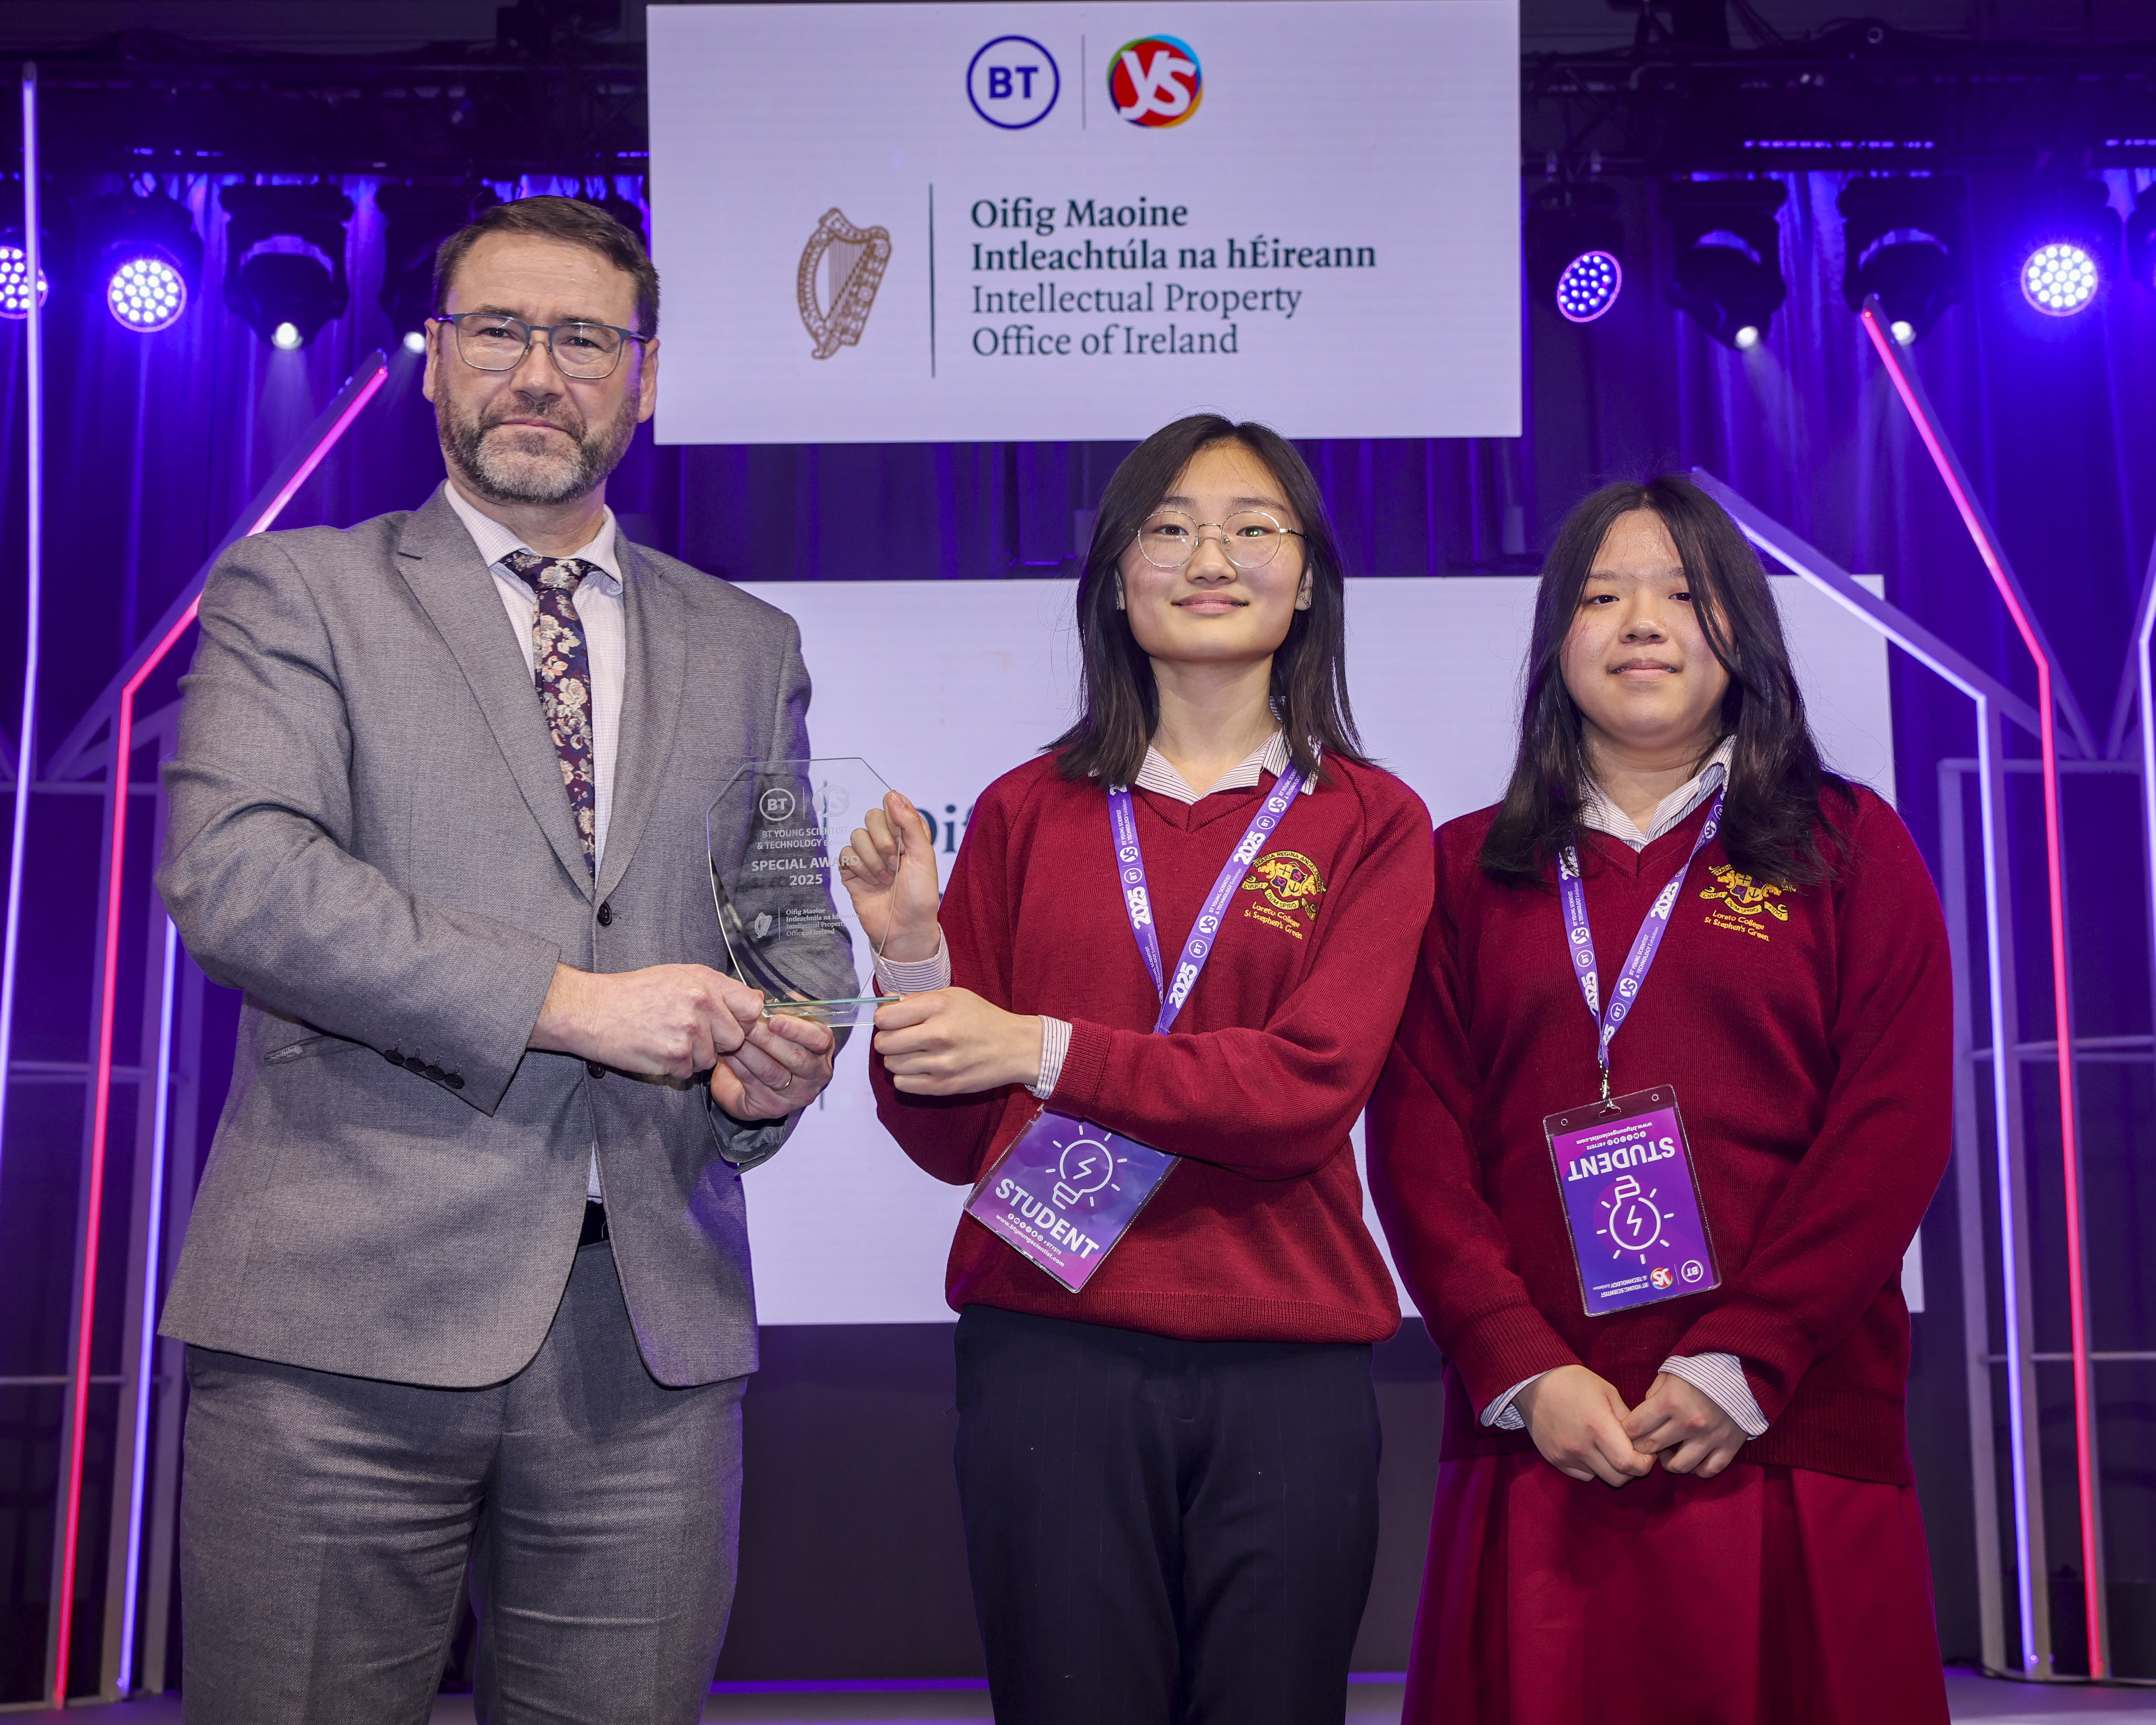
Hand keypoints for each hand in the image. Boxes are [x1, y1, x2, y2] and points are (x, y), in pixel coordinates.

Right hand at [529, 963, 761, 1079]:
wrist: (590, 1010)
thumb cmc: (632, 992)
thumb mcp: (677, 976)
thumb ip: (715, 989)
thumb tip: (754, 1002)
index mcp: (704, 981)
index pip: (752, 1006)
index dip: (743, 1019)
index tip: (731, 1023)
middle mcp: (701, 1003)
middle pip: (735, 1038)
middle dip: (717, 1042)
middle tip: (688, 1032)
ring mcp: (688, 1031)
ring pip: (711, 1058)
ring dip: (693, 1055)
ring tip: (665, 1037)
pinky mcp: (674, 1056)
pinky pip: (688, 1071)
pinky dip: (674, 1066)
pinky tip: (655, 1049)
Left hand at [711, 1010, 835, 1119]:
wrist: (752, 1080)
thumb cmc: (771, 1045)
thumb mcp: (781, 1023)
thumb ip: (782, 1010)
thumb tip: (771, 998)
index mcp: (822, 1049)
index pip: (819, 1039)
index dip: (798, 1029)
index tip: (774, 1019)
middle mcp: (816, 1074)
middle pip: (796, 1057)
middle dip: (769, 1040)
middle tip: (748, 1025)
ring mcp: (797, 1094)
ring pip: (773, 1072)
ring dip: (751, 1052)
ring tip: (735, 1037)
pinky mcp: (775, 1107)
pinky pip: (755, 1084)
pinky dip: (740, 1067)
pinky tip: (728, 1054)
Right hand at [840, 791, 941, 962]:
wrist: (904, 930)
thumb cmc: (920, 896)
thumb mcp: (923, 857)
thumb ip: (910, 823)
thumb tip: (892, 794)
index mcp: (908, 834)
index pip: (893, 805)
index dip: (896, 821)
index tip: (904, 840)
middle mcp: (887, 841)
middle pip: (871, 816)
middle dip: (884, 842)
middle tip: (895, 865)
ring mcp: (867, 855)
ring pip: (857, 835)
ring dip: (873, 860)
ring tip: (885, 880)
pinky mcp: (851, 870)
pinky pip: (845, 853)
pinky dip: (860, 869)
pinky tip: (872, 883)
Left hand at [873, 988, 1042, 1095]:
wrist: (1015, 1047)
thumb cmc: (982, 1018)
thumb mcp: (953, 996)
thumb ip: (917, 999)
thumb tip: (886, 1001)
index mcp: (938, 1007)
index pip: (885, 1017)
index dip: (884, 1019)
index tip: (893, 1021)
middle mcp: (938, 1034)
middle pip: (883, 1043)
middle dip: (888, 1040)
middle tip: (902, 1038)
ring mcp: (941, 1063)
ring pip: (891, 1064)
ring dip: (898, 1059)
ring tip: (915, 1053)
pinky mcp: (944, 1086)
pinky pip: (902, 1084)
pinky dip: (905, 1076)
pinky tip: (920, 1068)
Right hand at [1514, 1364, 1655, 1487]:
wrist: (1534, 1383)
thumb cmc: (1574, 1383)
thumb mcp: (1608, 1392)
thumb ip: (1628, 1419)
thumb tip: (1643, 1441)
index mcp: (1597, 1425)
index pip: (1629, 1463)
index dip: (1644, 1464)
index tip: (1647, 1454)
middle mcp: (1580, 1445)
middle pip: (1618, 1478)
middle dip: (1632, 1470)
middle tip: (1631, 1453)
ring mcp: (1565, 1455)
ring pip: (1600, 1477)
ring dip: (1610, 1468)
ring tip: (1607, 1448)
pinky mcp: (1555, 1460)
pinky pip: (1583, 1475)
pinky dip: (1592, 1468)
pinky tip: (1589, 1449)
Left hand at [1623, 1371, 1746, 1478]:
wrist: (1743, 1370)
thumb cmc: (1702, 1369)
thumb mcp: (1671, 1373)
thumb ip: (1653, 1394)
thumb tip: (1644, 1413)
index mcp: (1670, 1402)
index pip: (1634, 1427)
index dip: (1625, 1432)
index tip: (1625, 1432)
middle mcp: (1688, 1423)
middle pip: (1651, 1447)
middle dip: (1640, 1447)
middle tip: (1641, 1443)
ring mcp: (1710, 1438)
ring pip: (1679, 1466)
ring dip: (1667, 1461)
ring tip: (1666, 1451)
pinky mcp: (1729, 1447)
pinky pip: (1708, 1470)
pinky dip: (1696, 1469)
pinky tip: (1690, 1458)